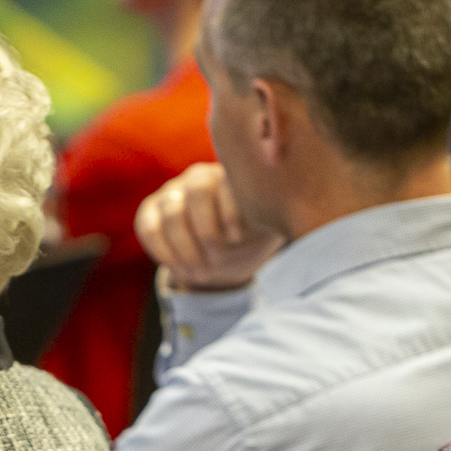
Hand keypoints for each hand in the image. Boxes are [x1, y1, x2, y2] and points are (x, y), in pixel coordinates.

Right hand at [134, 162, 282, 291]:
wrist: (228, 258)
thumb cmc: (254, 238)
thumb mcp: (270, 227)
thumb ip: (278, 215)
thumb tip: (302, 211)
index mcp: (230, 175)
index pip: (224, 181)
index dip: (229, 210)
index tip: (237, 239)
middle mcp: (199, 178)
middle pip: (196, 192)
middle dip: (206, 231)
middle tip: (217, 259)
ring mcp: (172, 193)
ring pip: (170, 214)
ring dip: (186, 250)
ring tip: (202, 274)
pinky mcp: (151, 212)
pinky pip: (149, 228)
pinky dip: (165, 252)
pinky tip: (183, 270)